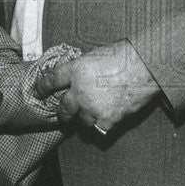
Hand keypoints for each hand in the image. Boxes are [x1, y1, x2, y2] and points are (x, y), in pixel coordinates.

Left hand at [34, 40, 159, 134]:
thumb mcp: (98, 55)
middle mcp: (80, 90)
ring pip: (82, 121)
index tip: (38, 93)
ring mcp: (92, 107)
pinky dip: (100, 128)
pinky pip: (98, 131)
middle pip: (63, 108)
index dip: (42, 88)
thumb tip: (81, 76)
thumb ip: (85, 68)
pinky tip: (105, 124)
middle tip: (64, 116)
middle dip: (63, 113)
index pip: (52, 80)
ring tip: (92, 117)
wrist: (146, 67)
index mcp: (76, 70)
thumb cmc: (127, 55)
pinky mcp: (106, 120)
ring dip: (85, 120)